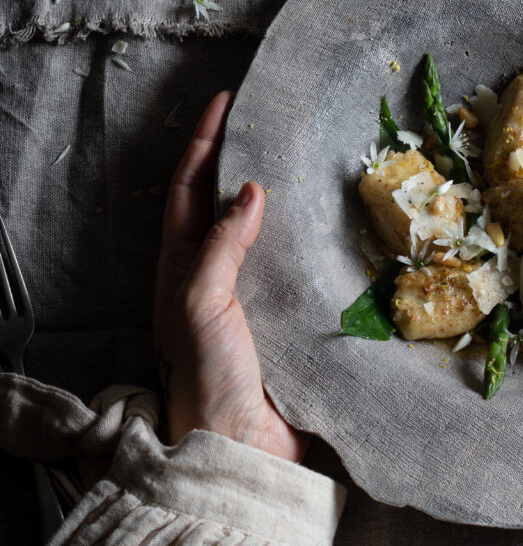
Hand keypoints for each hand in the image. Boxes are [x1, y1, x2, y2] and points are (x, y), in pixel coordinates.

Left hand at [153, 91, 307, 460]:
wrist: (242, 444)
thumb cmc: (208, 375)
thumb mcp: (200, 304)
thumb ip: (220, 247)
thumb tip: (249, 190)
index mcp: (181, 266)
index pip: (189, 188)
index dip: (203, 142)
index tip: (224, 101)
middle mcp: (209, 271)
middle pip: (220, 200)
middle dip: (235, 156)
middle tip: (263, 120)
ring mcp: (244, 289)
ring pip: (254, 226)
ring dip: (270, 190)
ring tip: (294, 156)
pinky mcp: (277, 308)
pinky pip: (284, 256)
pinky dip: (297, 229)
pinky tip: (319, 218)